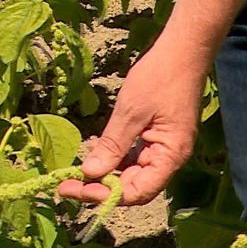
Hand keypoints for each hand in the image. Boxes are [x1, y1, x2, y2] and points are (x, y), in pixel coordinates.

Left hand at [58, 42, 204, 205]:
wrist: (181, 52)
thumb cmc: (159, 78)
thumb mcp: (130, 112)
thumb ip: (111, 146)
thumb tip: (90, 174)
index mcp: (170, 156)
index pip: (137, 192)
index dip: (105, 195)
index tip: (75, 190)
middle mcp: (169, 159)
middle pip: (132, 187)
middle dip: (98, 187)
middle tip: (65, 185)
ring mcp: (162, 149)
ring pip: (130, 174)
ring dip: (103, 175)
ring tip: (73, 174)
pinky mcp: (155, 139)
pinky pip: (132, 158)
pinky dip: (112, 158)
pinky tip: (93, 151)